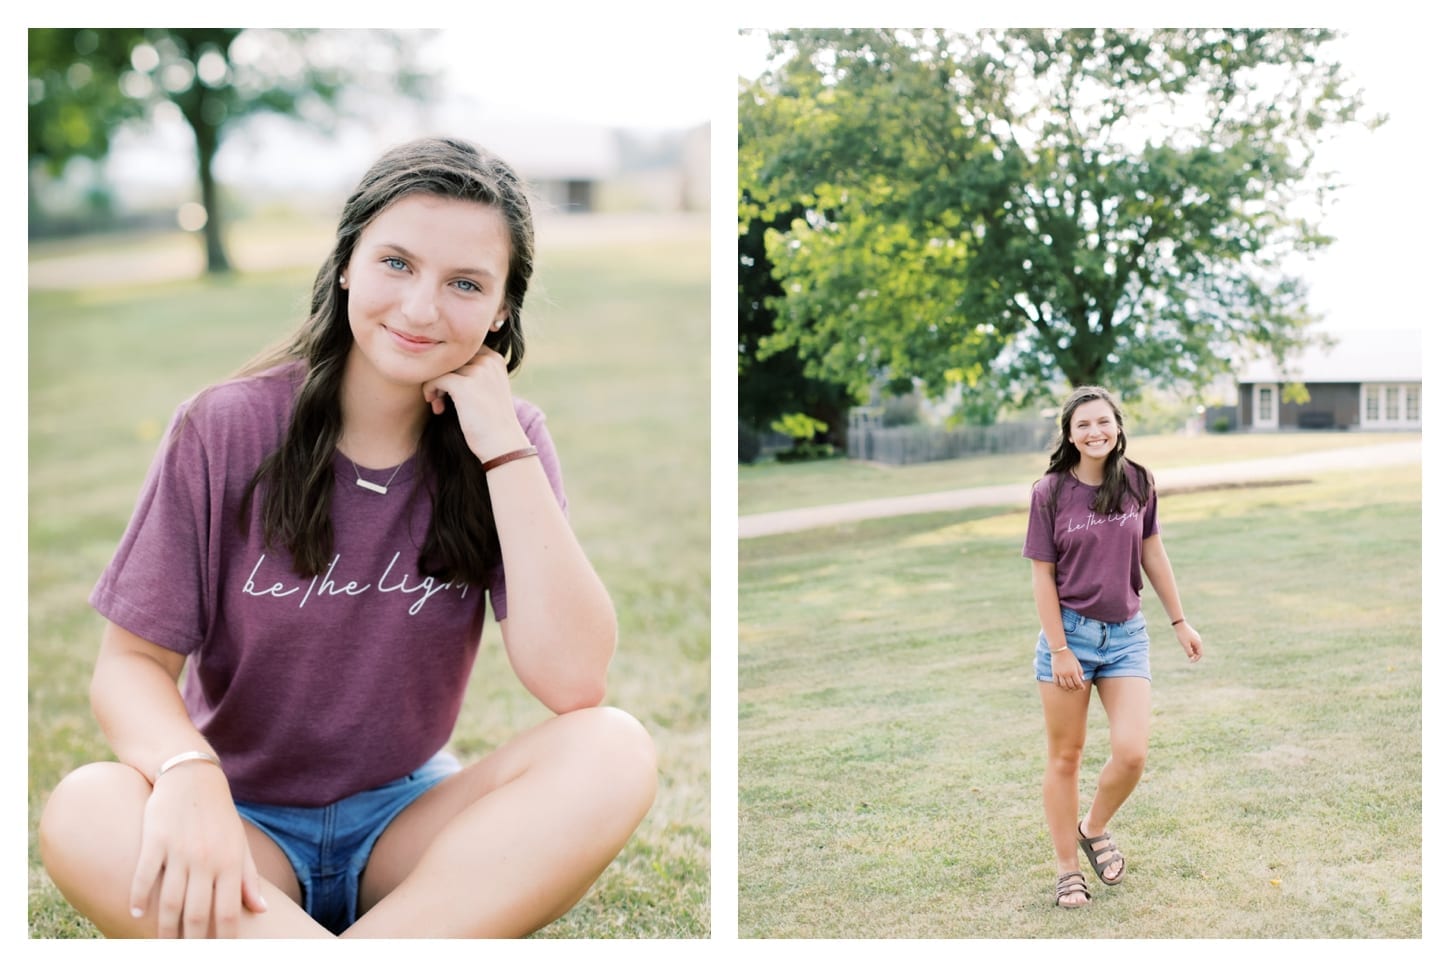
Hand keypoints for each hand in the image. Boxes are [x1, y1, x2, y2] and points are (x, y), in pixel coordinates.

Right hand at [129, 763, 267, 937]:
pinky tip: (136, 913)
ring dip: (164, 928)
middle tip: (185, 955)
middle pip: (197, 913)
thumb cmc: (218, 815)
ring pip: (170, 901)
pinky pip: (145, 875)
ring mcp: (180, 850)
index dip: (222, 939)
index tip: (215, 954)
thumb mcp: (239, 844)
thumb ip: (248, 878)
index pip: (228, 912)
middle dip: (191, 941)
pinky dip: (139, 897)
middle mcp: (207, 859)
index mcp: (230, 862)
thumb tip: (260, 911)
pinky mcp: (156, 839)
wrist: (192, 776)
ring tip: (161, 943)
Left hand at [422, 347, 528, 461]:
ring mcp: (478, 372)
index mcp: (495, 359)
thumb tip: (439, 363)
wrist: (503, 444)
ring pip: (440, 368)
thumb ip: (472, 372)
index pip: (461, 350)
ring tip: (439, 405)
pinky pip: (435, 379)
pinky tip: (437, 408)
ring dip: (435, 386)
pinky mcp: (464, 386)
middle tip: (440, 399)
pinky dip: (430, 392)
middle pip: (449, 358)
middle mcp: (488, 361)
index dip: (451, 367)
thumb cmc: (492, 421)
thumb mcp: (488, 389)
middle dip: (441, 376)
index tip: (449, 388)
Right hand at [1050, 648, 1084, 690]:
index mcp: (1073, 671)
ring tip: (1069, 689)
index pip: (1078, 683)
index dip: (1081, 687)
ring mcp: (1060, 674)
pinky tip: (1061, 685)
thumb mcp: (1077, 663)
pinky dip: (1059, 685)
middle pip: (1071, 685)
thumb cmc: (1069, 656)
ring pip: (1064, 685)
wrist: (1059, 650)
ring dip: (1067, 689)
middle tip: (1076, 689)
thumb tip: (1082, 679)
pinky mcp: (1054, 673)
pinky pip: (1056, 682)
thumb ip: (1080, 671)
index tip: (1083, 688)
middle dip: (1075, 688)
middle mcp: (1066, 674)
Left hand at [1175, 621, 1203, 662]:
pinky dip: (1191, 648)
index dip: (1196, 659)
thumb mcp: (1185, 645)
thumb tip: (1191, 657)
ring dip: (1193, 652)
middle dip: (1195, 656)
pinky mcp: (1193, 636)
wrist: (1180, 625)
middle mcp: (1199, 641)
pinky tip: (1186, 648)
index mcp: (1198, 643)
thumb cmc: (1182, 635)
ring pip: (1196, 648)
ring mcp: (1196, 638)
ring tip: (1187, 653)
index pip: (1200, 654)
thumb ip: (1189, 651)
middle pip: (1199, 651)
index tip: (1190, 662)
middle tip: (1189, 659)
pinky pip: (1193, 644)